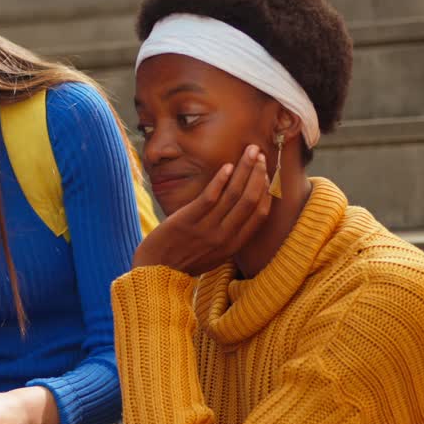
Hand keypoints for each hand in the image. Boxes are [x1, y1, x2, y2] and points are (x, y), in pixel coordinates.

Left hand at [134, 144, 271, 275]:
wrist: (155, 272)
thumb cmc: (185, 260)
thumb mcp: (215, 254)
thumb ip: (230, 235)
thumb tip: (243, 211)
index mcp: (234, 245)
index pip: (260, 214)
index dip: (267, 190)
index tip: (268, 171)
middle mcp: (224, 237)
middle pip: (250, 200)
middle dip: (258, 173)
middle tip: (260, 153)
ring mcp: (206, 230)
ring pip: (233, 195)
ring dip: (244, 170)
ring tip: (249, 152)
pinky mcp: (187, 222)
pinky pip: (209, 197)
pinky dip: (220, 180)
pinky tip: (226, 166)